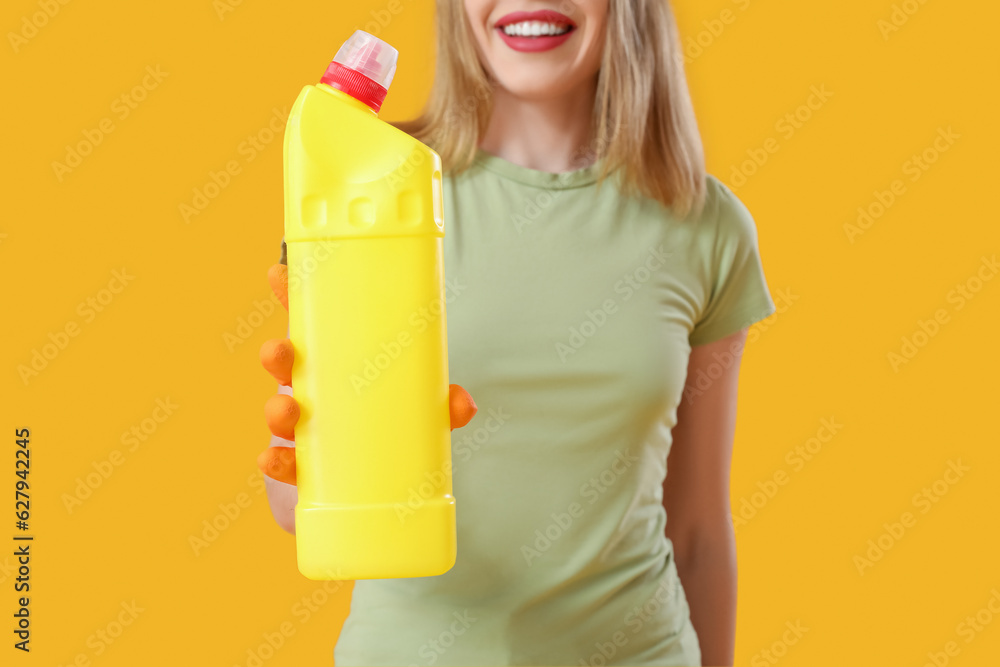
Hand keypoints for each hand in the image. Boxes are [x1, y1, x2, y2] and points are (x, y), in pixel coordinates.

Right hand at [257, 263, 477, 484]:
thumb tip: (464, 405)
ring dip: (276, 409)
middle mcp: (315, 390)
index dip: (292, 297)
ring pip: (281, 412)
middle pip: (288, 366)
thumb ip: (443, 406)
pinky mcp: (303, 468)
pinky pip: (284, 463)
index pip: (312, 324)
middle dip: (279, 355)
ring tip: (285, 410)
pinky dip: (277, 462)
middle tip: (281, 351)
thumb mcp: (424, 411)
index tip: (279, 273)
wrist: (382, 488)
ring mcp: (305, 429)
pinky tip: (272, 460)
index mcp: (339, 364)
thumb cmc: (397, 431)